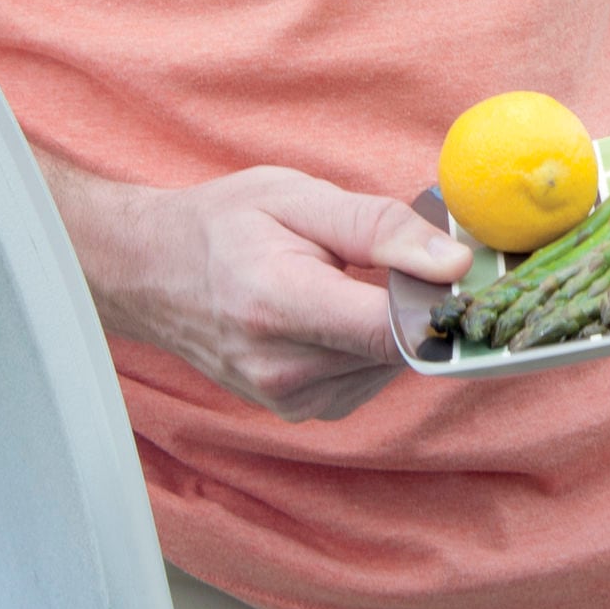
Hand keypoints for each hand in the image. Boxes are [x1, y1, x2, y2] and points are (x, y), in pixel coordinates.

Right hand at [39, 155, 470, 423]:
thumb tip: (456, 265)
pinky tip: (337, 311)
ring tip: (351, 281)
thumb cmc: (226, 224)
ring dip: (391, 324)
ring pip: (391, 366)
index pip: (394, 330)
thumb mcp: (300, 198)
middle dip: (416, 303)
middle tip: (398, 258)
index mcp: (280, 305)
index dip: (440, 301)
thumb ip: (381, 228)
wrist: (153, 273)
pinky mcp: (299, 411)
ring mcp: (289, 399)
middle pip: (401, 348)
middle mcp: (283, 369)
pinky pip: (368, 378)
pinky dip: (369, 344)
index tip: (456, 266)